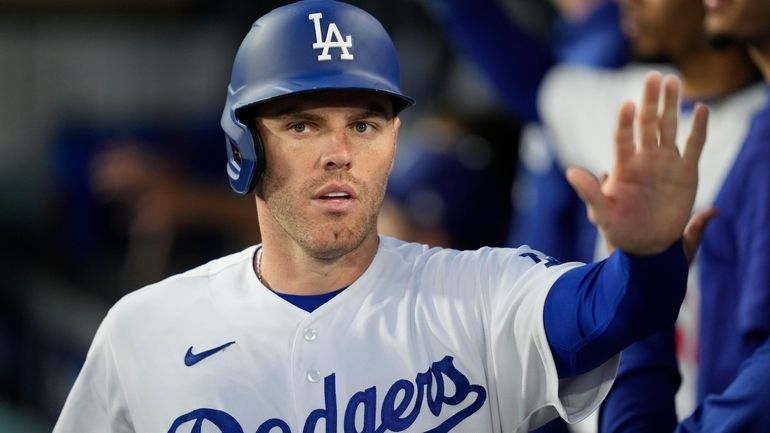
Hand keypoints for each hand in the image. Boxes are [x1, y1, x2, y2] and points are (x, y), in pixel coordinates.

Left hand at [567, 71, 708, 254]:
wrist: (647, 245)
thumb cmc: (620, 229)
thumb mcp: (602, 214)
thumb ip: (589, 192)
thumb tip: (569, 171)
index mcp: (624, 165)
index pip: (624, 136)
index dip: (625, 120)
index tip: (628, 103)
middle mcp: (645, 158)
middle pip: (648, 123)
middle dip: (650, 100)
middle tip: (654, 76)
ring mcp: (666, 163)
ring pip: (670, 127)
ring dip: (672, 105)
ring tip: (673, 81)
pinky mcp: (686, 172)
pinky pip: (694, 145)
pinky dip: (699, 128)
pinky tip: (702, 108)